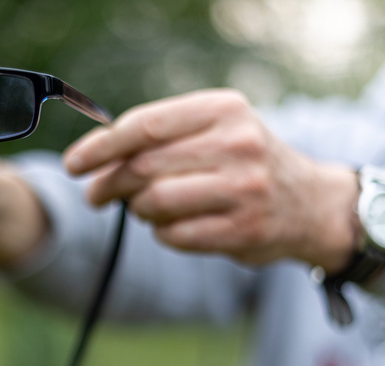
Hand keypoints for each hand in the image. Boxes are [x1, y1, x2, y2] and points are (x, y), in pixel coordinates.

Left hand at [63, 89, 358, 271]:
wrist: (310, 203)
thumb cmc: (246, 162)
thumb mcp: (216, 129)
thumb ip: (163, 136)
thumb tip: (95, 156)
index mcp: (224, 110)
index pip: (144, 125)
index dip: (100, 147)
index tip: (74, 164)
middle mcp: (238, 144)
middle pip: (143, 167)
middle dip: (108, 184)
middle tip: (96, 194)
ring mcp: (244, 189)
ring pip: (154, 203)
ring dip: (137, 210)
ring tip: (142, 208)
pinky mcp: (244, 231)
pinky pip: (174, 236)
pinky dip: (161, 233)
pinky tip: (170, 226)